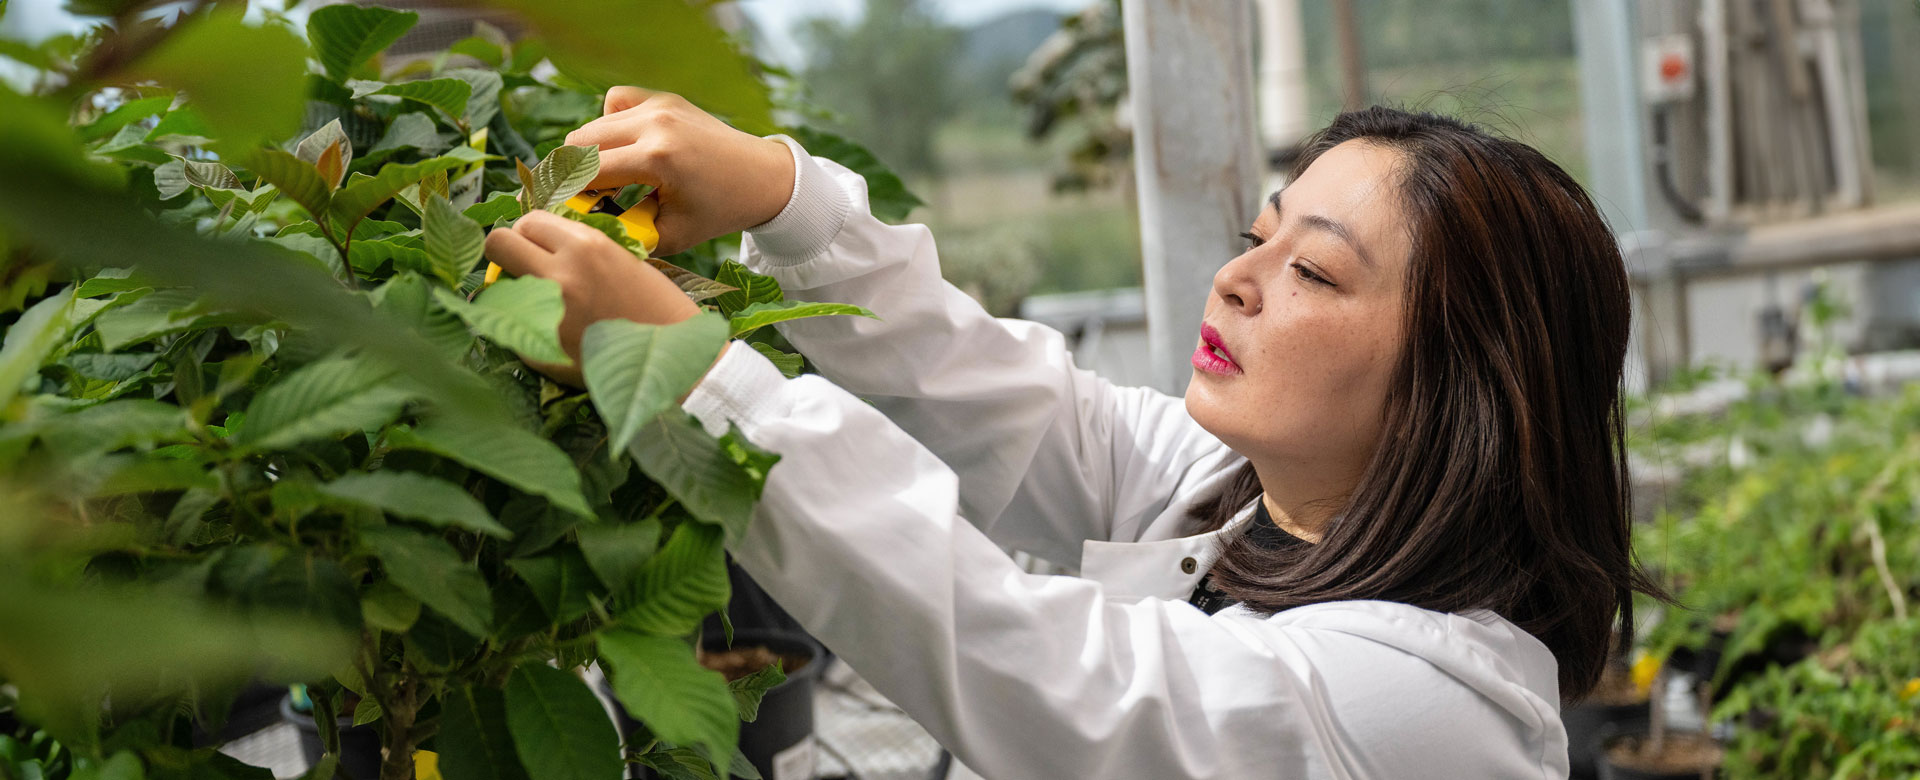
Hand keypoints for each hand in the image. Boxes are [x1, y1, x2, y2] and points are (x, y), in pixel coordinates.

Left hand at [483, 210, 704, 386]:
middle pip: (498, 243)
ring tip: (544, 303)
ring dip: (515, 290)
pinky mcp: (542, 348)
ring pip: (500, 286)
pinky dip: (529, 331)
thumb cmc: (659, 307)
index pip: (529, 220)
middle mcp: (562, 273)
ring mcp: (548, 312)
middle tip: (526, 267)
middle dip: (508, 252)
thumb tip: (540, 244)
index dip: (531, 232)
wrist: (678, 358)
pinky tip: (559, 335)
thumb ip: (580, 249)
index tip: (539, 245)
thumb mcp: (624, 259)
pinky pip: (515, 328)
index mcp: (587, 245)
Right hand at [565, 87, 795, 255]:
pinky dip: (611, 123)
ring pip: (593, 124)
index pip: (585, 172)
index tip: (560, 209)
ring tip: (607, 178)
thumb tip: (582, 226)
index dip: (565, 193)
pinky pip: (616, 101)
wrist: (763, 177)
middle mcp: (655, 124)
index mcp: (657, 158)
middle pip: (579, 142)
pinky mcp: (664, 98)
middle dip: (573, 172)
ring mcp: (660, 105)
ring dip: (590, 152)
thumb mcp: (672, 235)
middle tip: (584, 197)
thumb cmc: (719, 211)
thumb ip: (625, 233)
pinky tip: (627, 146)